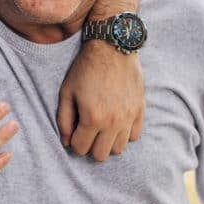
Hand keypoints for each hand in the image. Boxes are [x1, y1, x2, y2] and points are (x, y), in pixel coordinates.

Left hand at [57, 42, 143, 160]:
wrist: (112, 47)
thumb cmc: (85, 69)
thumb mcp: (66, 92)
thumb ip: (63, 120)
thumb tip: (66, 142)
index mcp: (92, 118)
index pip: (80, 149)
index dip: (74, 142)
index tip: (74, 131)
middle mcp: (113, 122)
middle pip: (101, 155)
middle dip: (90, 146)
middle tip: (87, 131)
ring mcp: (129, 117)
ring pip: (119, 149)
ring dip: (108, 142)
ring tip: (101, 127)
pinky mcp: (140, 110)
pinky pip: (134, 136)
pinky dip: (124, 133)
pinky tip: (116, 121)